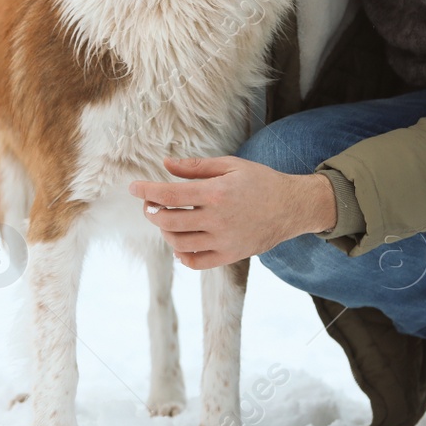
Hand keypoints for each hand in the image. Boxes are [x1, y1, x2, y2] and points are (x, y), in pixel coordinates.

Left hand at [128, 156, 337, 269]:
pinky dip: (181, 253)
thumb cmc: (261, 181)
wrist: (293, 207)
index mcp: (216, 193)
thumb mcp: (230, 165)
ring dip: (164, 231)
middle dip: (151, 211)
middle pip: (168, 220)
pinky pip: (195, 262)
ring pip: (178, 242)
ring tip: (166, 219)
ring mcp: (223, 241)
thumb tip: (166, 164)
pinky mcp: (230, 256)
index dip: (146, 190)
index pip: (169, 194)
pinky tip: (180, 241)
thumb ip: (196, 167)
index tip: (133, 187)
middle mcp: (217, 219)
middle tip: (149, 204)